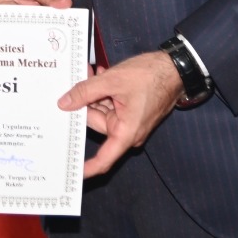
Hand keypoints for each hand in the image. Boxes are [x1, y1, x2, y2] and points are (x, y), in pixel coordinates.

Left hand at [57, 50, 183, 177]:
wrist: (173, 67)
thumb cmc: (150, 77)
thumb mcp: (112, 81)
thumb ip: (85, 92)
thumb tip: (64, 103)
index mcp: (126, 133)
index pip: (104, 158)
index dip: (88, 166)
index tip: (72, 170)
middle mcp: (127, 131)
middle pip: (96, 122)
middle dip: (85, 101)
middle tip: (75, 81)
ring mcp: (129, 120)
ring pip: (101, 109)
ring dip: (94, 92)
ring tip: (90, 71)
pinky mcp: (130, 110)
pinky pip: (110, 104)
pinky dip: (104, 91)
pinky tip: (99, 74)